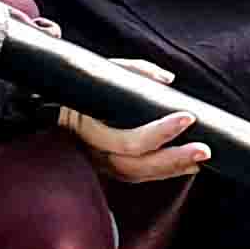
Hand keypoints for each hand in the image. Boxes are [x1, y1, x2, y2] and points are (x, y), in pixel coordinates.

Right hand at [58, 60, 207, 183]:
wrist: (44, 103)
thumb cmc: (77, 86)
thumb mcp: (100, 71)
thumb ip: (133, 72)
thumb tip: (167, 80)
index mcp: (87, 126)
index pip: (128, 140)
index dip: (160, 132)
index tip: (187, 117)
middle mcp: (92, 151)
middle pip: (137, 165)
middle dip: (174, 159)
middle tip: (205, 150)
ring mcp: (97, 163)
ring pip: (138, 175)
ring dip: (172, 169)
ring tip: (201, 159)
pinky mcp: (104, 169)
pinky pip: (136, 176)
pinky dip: (163, 172)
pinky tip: (187, 166)